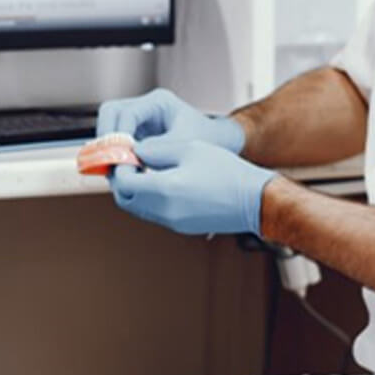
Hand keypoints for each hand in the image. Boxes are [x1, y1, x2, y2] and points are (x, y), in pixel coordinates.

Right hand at [97, 88, 245, 153]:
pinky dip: (115, 153)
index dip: (118, 135)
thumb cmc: (207, 140)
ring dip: (108, 146)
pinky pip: (117, 139)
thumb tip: (129, 158)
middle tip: (106, 159)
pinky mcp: (137, 133)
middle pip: (110, 112)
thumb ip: (156, 149)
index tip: (119, 156)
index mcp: (157, 102)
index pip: (125, 113)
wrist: (218, 145)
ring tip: (113, 167)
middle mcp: (145, 107)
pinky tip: (122, 169)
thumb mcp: (183, 144)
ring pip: (109, 125)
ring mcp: (139, 119)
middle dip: (105, 136)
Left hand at [109, 139, 275, 235]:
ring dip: (134, 191)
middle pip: (125, 199)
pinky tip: (159, 182)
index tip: (123, 154)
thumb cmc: (228, 172)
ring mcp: (172, 222)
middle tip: (127, 162)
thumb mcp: (189, 148)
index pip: (124, 183)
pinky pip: (153, 213)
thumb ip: (156, 150)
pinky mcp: (181, 226)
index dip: (119, 167)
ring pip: (137, 208)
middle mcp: (165, 210)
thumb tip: (136, 151)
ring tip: (143, 170)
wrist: (255, 201)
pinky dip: (148, 199)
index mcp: (165, 189)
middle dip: (122, 181)